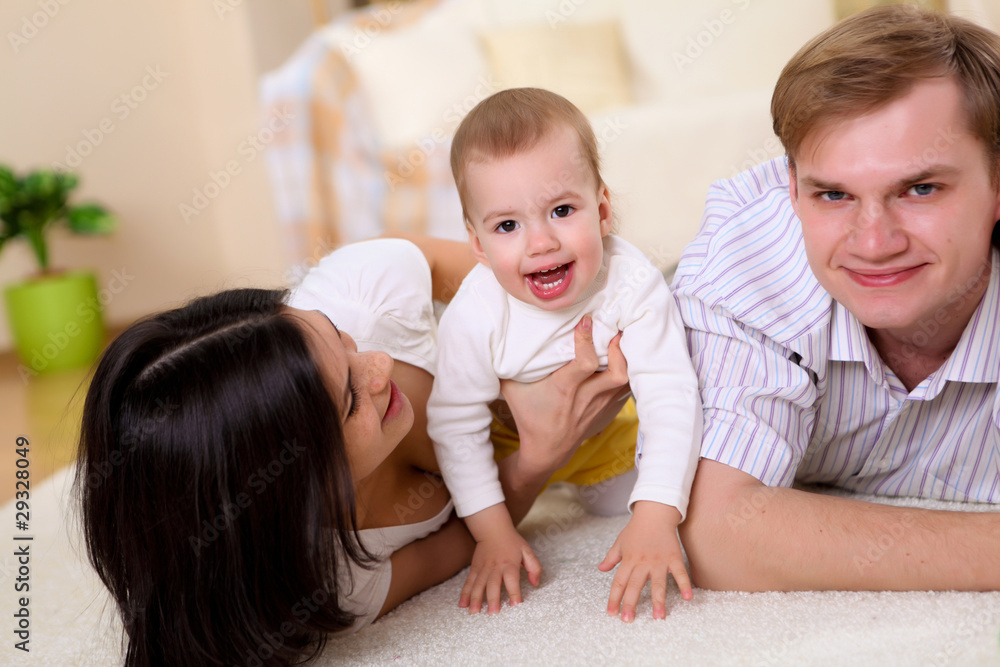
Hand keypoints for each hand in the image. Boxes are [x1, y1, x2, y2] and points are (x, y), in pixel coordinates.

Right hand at [460, 505, 541, 613]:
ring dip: (475, 599)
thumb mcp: (527, 551)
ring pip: (478, 584)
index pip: (512, 579)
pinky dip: (465, 593)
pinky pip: (469, 582)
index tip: (515, 604)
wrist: (492, 529)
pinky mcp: (475, 568)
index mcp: (509, 564)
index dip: (514, 591)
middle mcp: (495, 567)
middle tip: (492, 613)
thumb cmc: (512, 542)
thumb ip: (534, 567)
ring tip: (474, 612)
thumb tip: (535, 584)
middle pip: (493, 584)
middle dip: (492, 599)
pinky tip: (462, 604)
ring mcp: (483, 568)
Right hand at [499, 315, 630, 481]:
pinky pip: (625, 390)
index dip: (587, 341)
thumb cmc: (528, 417)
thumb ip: (503, 366)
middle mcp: (585, 397)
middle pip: (616, 374)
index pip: (584, 363)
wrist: (546, 451)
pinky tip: (625, 361)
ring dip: (627, 360)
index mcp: (563, 389)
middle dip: (619, 350)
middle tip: (616, 329)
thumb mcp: (510, 391)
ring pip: (625, 382)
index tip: (586, 321)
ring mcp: (598, 405)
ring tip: (623, 340)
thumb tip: (492, 339)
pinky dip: (628, 374)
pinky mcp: (606, 411)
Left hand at [598, 501, 692, 621]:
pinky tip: (687, 598)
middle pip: (635, 586)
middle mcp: (642, 562)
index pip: (618, 582)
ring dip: (658, 601)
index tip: (611, 613)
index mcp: (628, 560)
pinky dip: (684, 585)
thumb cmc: (636, 529)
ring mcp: (659, 561)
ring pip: (658, 583)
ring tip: (659, 617)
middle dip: (630, 604)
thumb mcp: (620, 542)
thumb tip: (601, 569)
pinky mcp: (673, 557)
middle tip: (628, 620)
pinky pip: (680, 573)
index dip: (614, 598)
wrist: (654, 513)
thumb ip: (611, 558)